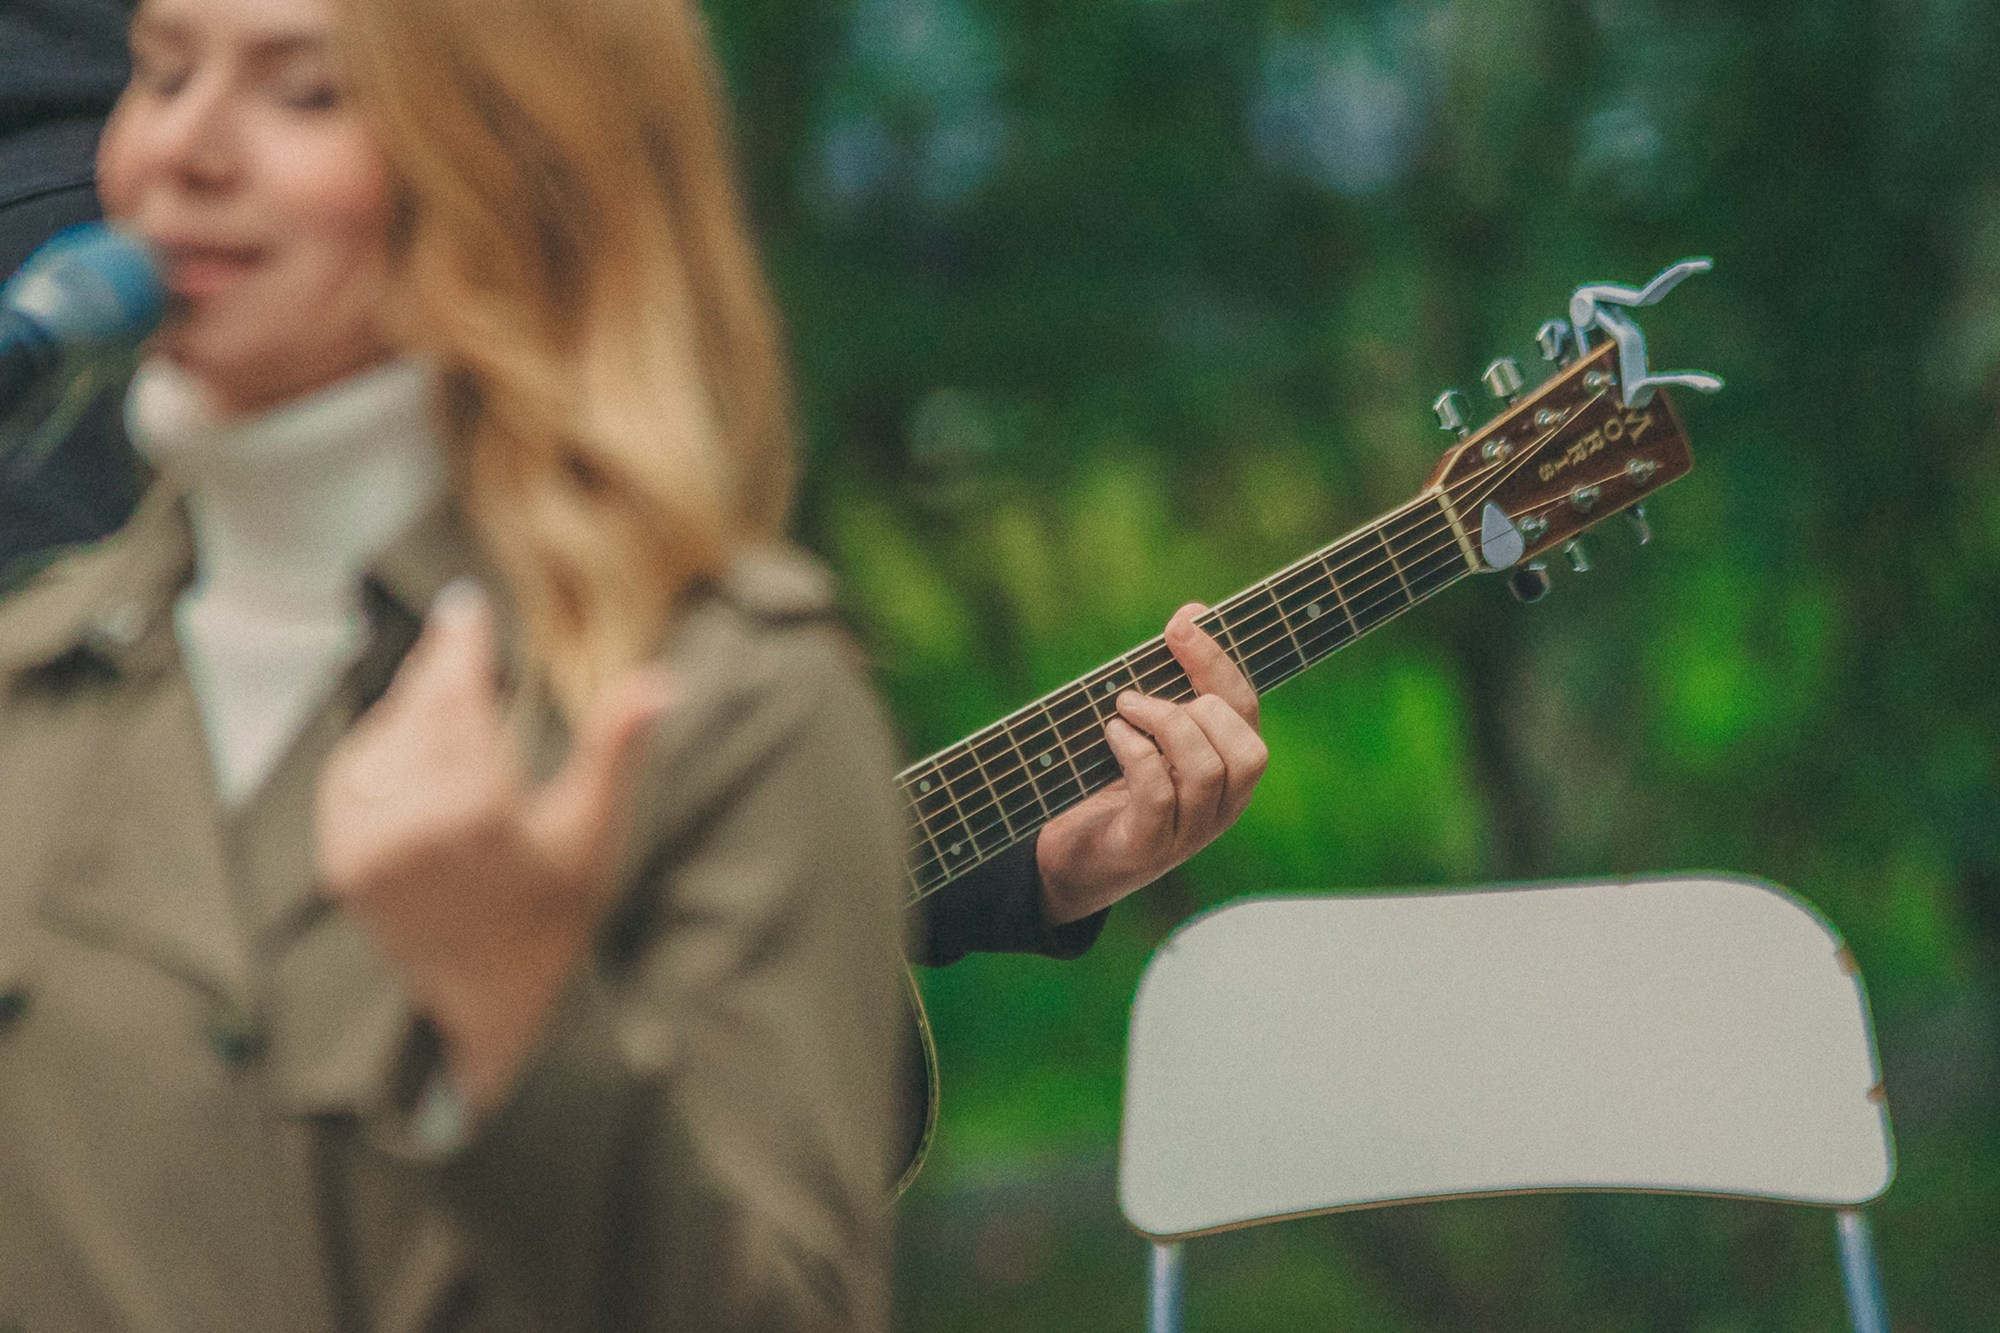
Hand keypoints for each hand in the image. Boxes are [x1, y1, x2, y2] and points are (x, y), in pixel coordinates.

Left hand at [315, 582, 673, 1109]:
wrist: (487, 1003)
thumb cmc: (551, 920)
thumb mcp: (594, 834)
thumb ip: (616, 751)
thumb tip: (660, 684)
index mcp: (475, 815)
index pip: (459, 700)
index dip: (461, 644)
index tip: (465, 605)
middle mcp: (408, 829)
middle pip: (417, 712)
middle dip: (438, 670)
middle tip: (459, 636)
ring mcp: (366, 848)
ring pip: (381, 741)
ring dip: (410, 710)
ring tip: (446, 693)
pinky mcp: (341, 862)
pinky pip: (351, 778)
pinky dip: (379, 751)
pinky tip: (411, 747)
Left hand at [1034, 602, 1267, 924]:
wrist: (1072, 860)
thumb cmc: (1112, 786)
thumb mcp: (1149, 733)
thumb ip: (1170, 682)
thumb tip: (1192, 613)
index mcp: (1228, 772)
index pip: (1246, 712)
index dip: (1217, 663)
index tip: (1182, 623)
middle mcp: (1221, 807)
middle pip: (1247, 750)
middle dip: (1199, 703)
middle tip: (1140, 693)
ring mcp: (1188, 834)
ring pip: (1207, 772)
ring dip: (1164, 725)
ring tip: (1123, 708)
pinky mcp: (1147, 848)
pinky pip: (1159, 795)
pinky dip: (1136, 754)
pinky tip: (1112, 734)